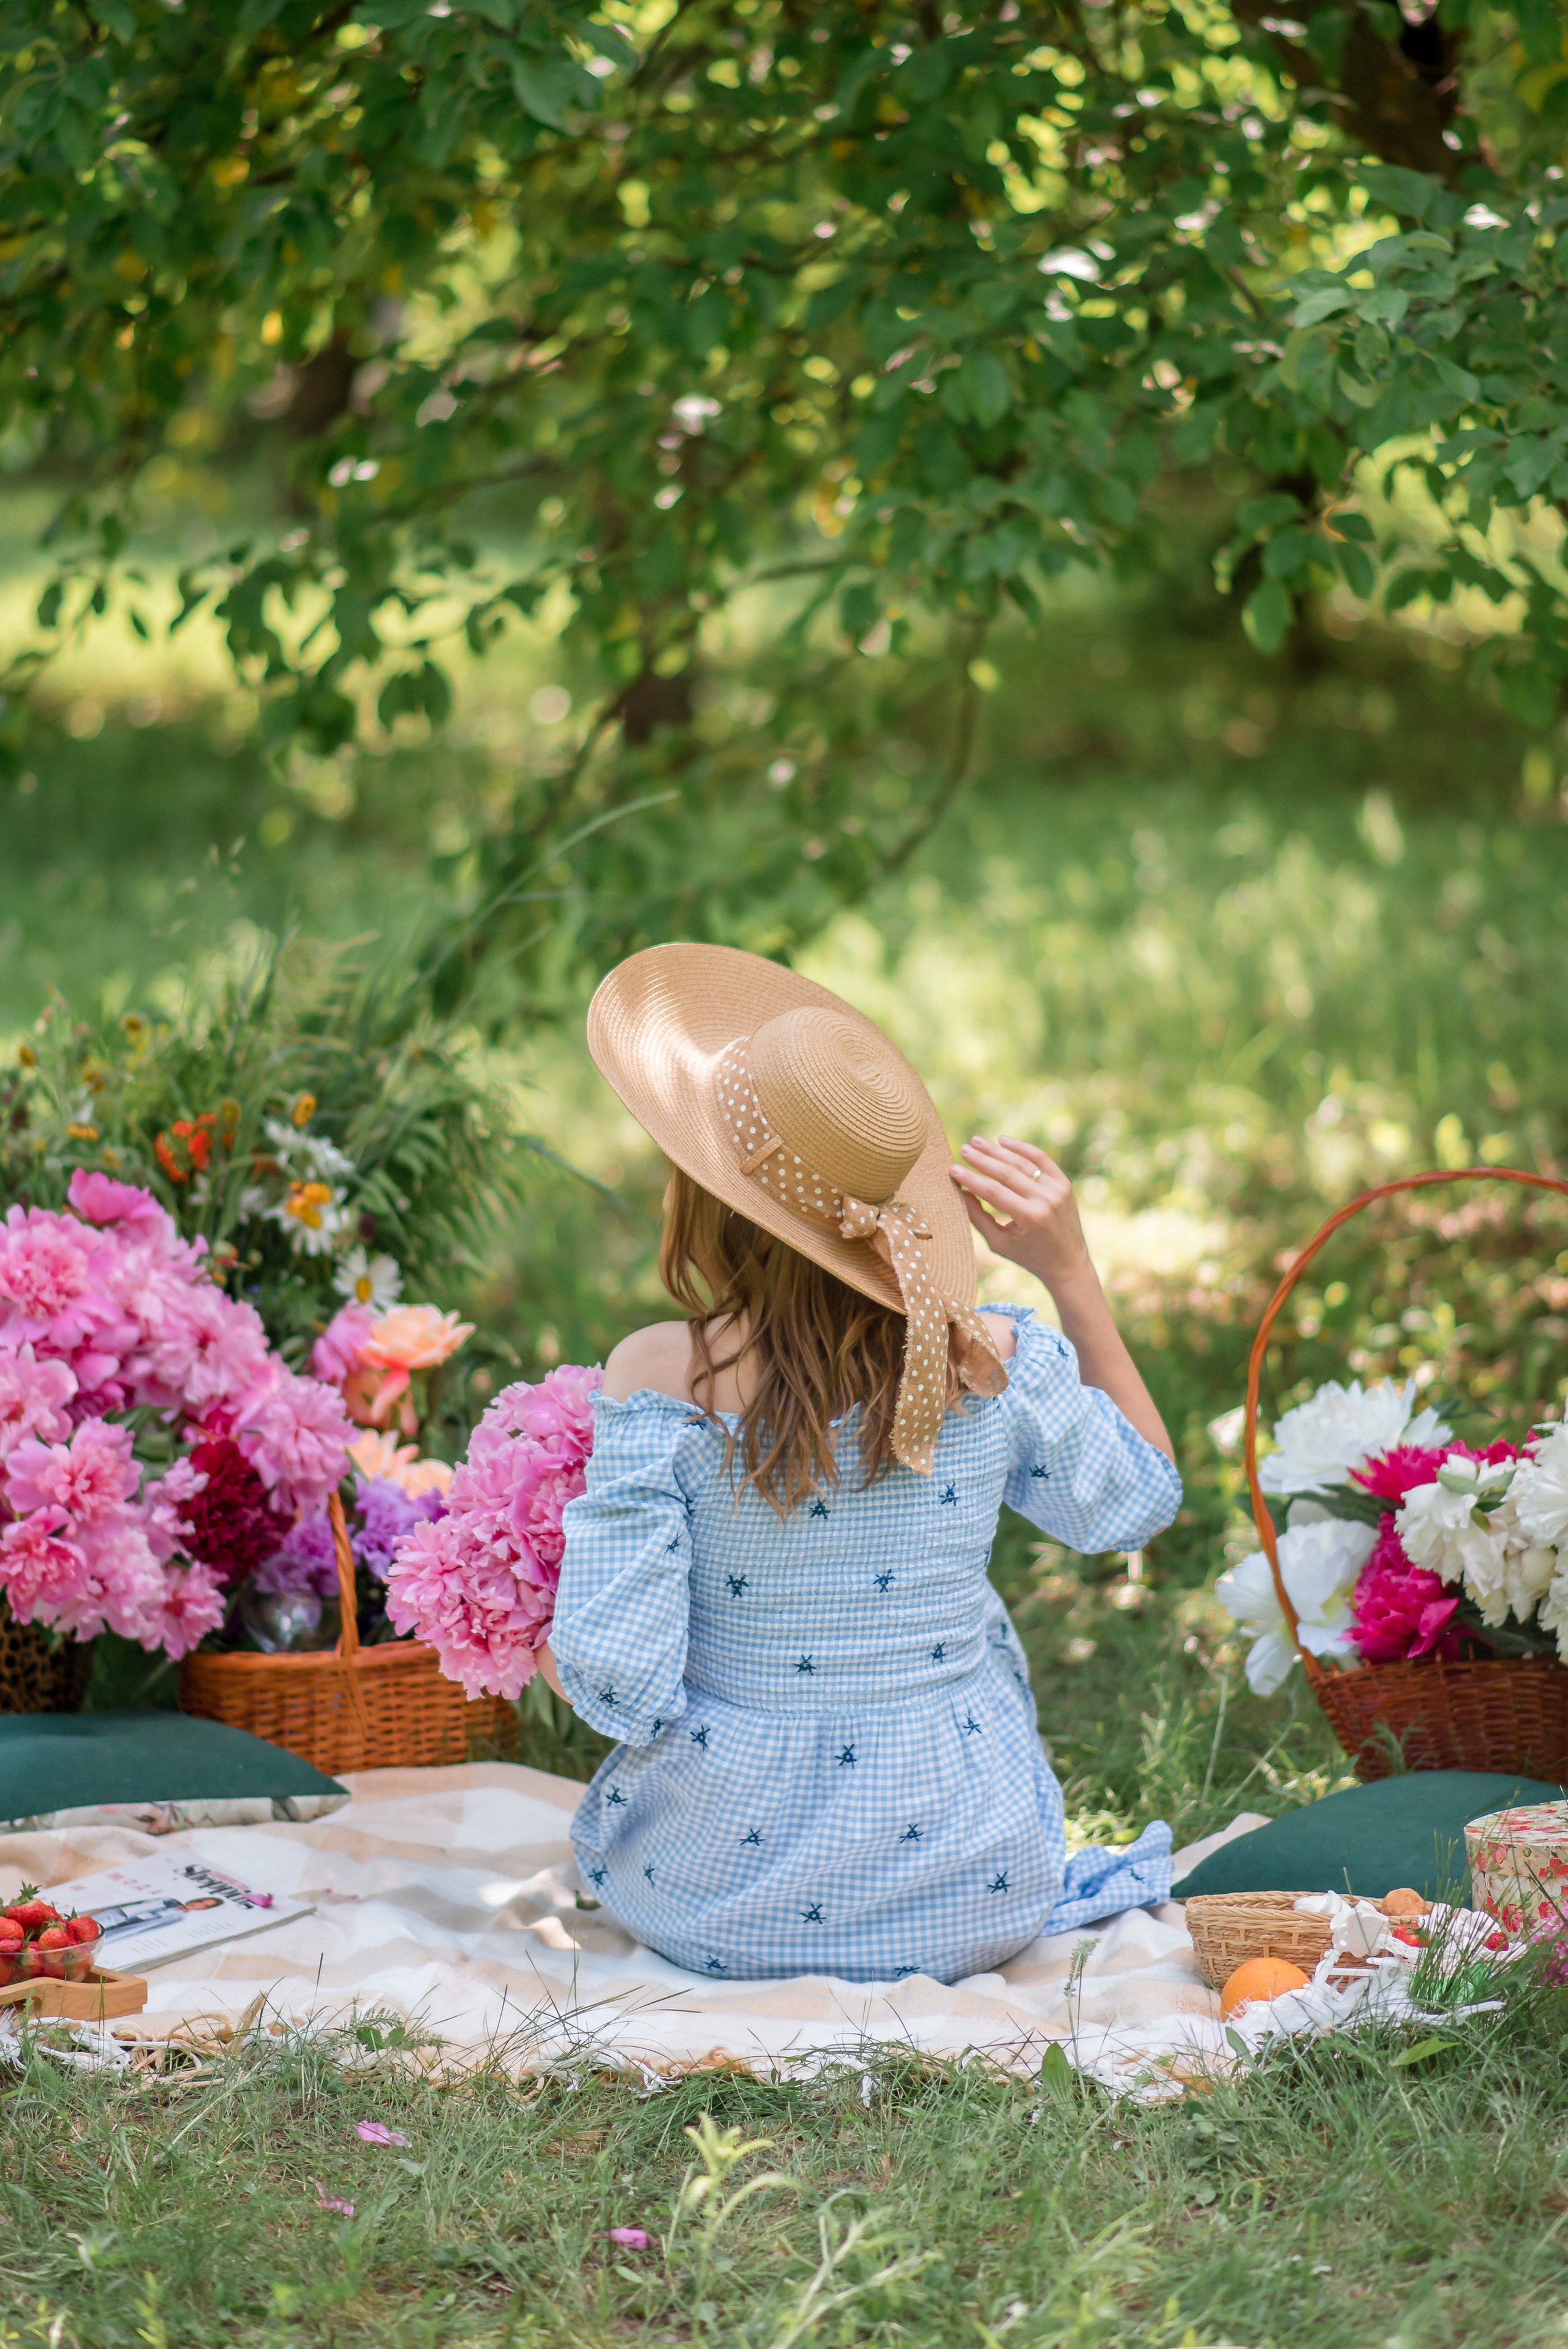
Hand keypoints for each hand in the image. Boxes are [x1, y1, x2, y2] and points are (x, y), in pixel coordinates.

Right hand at [949, 1136, 1091, 1292]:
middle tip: (963, 1148)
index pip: (993, 1192)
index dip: (971, 1179)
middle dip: (981, 1160)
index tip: (952, 1169)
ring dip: (997, 1150)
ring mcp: (1057, 1190)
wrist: (1068, 1262)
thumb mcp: (999, 1243)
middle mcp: (1045, 1200)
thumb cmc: (1028, 1256)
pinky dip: (1022, 1148)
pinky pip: (1041, 1159)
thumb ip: (978, 1217)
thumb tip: (960, 1190)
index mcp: (1029, 1218)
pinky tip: (1003, 1140)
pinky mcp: (1064, 1183)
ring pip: (1022, 1163)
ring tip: (977, 1141)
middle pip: (1007, 1173)